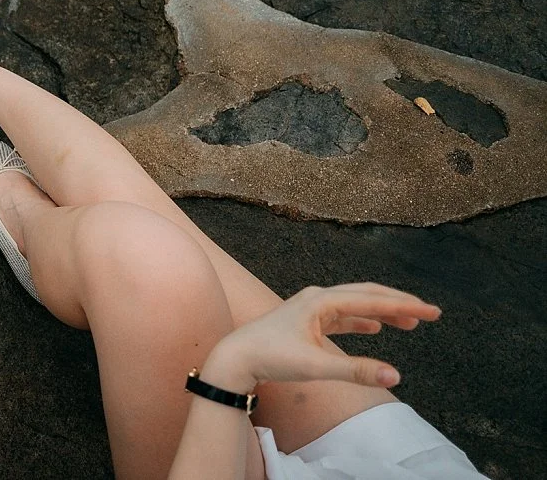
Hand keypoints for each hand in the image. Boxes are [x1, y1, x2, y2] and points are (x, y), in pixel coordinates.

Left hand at [203, 283, 440, 392]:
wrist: (236, 357)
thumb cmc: (271, 358)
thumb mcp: (315, 367)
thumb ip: (356, 371)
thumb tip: (396, 376)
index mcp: (321, 301)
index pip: (372, 300)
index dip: (405, 305)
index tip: (433, 311)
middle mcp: (317, 298)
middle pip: (366, 294)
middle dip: (399, 302)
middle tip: (430, 312)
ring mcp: (311, 308)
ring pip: (356, 304)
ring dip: (383, 311)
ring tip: (411, 322)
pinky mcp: (307, 321)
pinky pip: (342, 316)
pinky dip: (362, 319)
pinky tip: (377, 326)